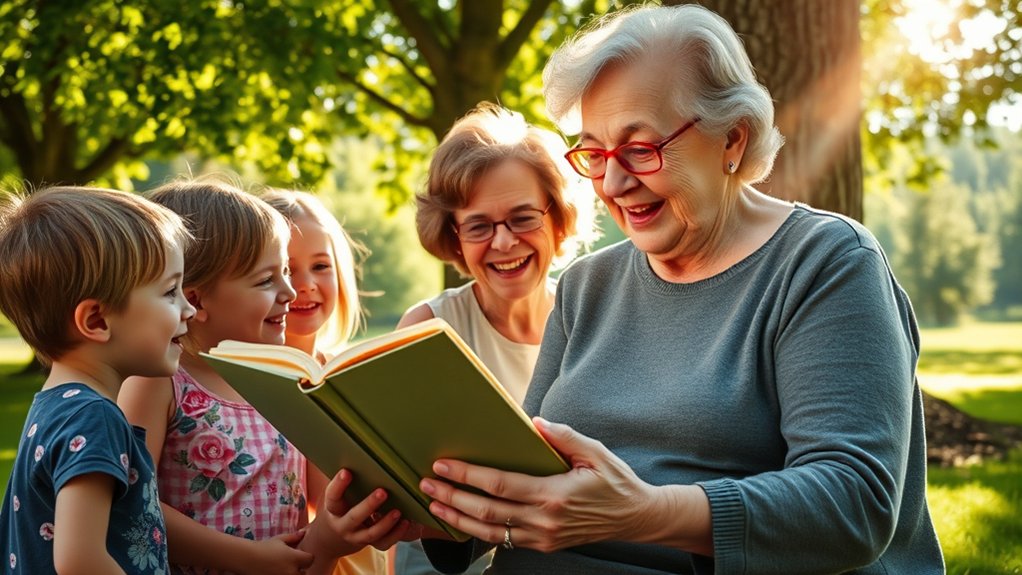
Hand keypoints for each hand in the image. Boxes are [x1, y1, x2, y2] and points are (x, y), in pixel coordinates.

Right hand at [235, 531, 313, 574]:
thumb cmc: (264, 547)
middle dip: (301, 568)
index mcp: (294, 558)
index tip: (303, 556)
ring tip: (285, 567)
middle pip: (305, 573)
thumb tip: (304, 532)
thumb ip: (293, 537)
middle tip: (294, 564)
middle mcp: (291, 570)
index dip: (308, 557)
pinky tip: (279, 571)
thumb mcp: (279, 539)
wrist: (246, 558)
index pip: (310, 559)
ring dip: (293, 573)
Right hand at [300, 468, 411, 572]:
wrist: (329, 541)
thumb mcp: (334, 498)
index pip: (332, 497)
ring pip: (371, 534)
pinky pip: (383, 543)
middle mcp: (342, 525)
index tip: (347, 471)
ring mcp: (356, 537)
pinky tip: (406, 521)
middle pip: (354, 517)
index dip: (338, 485)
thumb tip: (354, 452)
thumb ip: (343, 483)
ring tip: (399, 511)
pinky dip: (396, 533)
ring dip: (386, 523)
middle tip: (383, 492)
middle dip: (369, 505)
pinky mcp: (369, 544)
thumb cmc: (337, 509)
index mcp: (333, 509)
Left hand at [419, 417, 680, 552]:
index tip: (444, 464)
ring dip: (457, 518)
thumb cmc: (615, 481)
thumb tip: (533, 423)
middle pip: (486, 511)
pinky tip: (460, 519)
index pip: (500, 485)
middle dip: (452, 496)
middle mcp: (544, 521)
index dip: (468, 475)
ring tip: (433, 504)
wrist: (636, 518)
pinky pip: (503, 540)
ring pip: (489, 532)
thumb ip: (563, 436)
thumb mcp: (594, 453)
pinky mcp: (543, 545)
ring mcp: (542, 538)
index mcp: (553, 495)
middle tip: (426, 482)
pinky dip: (478, 531)